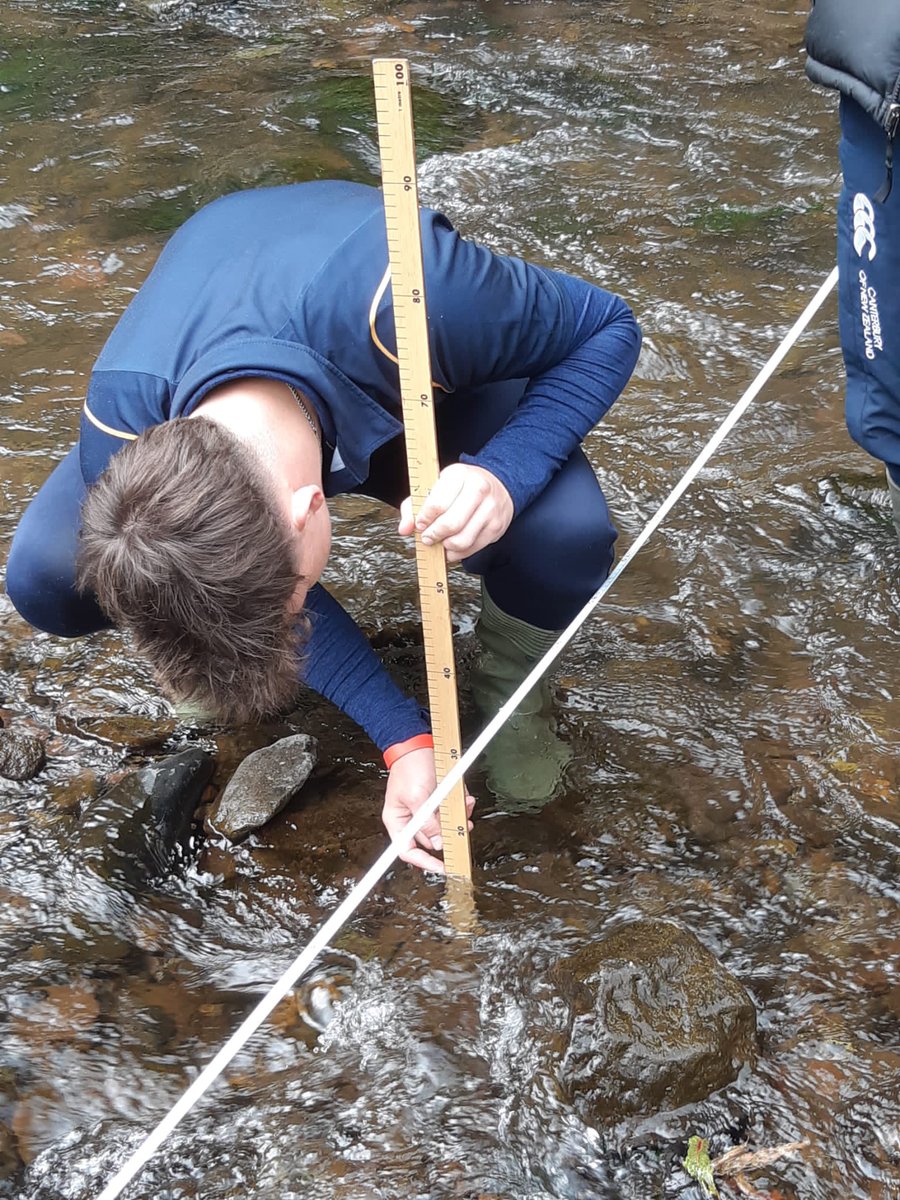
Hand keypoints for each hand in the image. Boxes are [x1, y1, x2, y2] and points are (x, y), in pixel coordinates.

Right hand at [382, 747, 474, 872]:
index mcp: (398, 821)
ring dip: (458, 816)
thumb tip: (437, 843)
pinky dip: (461, 805)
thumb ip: (428, 822)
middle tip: (463, 826)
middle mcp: (412, 819)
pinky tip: (464, 797)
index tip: (443, 867)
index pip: (408, 851)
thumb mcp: (418, 797)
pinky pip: (453, 810)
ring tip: (465, 803)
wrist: (418, 742)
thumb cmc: (410, 767)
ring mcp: (426, 810)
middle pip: (433, 838)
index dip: (425, 862)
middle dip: (450, 831)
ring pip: (446, 825)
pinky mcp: (439, 800)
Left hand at [398, 463, 513, 562]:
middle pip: (450, 524)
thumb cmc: (460, 487)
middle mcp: (478, 489)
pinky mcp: (496, 526)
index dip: (424, 519)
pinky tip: (452, 547)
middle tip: (427, 537)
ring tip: (440, 542)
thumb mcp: (434, 488)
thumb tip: (405, 529)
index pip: (437, 504)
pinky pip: (472, 548)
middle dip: (433, 535)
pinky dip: (458, 553)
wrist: (497, 485)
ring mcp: (490, 509)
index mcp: (459, 475)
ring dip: (445, 546)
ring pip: (462, 540)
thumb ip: (412, 507)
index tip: (420, 524)